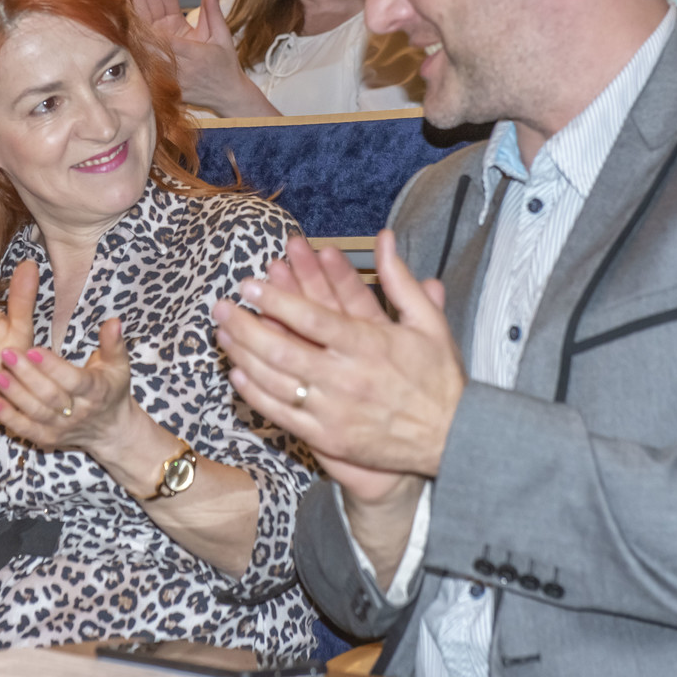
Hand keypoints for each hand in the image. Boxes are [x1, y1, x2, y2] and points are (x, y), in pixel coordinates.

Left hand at [0, 318, 135, 455]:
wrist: (111, 430)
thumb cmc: (111, 390)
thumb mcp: (119, 365)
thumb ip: (113, 343)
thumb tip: (114, 321)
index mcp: (96, 391)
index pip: (73, 380)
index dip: (53, 367)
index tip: (33, 349)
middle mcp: (79, 412)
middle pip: (50, 396)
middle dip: (27, 375)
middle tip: (7, 354)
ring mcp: (62, 428)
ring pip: (36, 413)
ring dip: (15, 395)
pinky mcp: (49, 438)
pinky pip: (27, 431)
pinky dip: (10, 419)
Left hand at [130, 0, 262, 113]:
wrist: (225, 96)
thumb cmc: (226, 66)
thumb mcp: (223, 37)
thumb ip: (214, 12)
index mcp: (191, 52)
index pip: (167, 23)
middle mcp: (172, 60)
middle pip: (151, 22)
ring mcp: (162, 64)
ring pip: (144, 29)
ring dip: (138, 2)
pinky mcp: (157, 67)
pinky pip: (142, 40)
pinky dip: (136, 20)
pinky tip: (130, 0)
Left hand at [214, 230, 464, 479]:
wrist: (454, 439)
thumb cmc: (440, 378)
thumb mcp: (429, 323)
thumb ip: (400, 280)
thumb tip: (384, 238)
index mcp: (369, 345)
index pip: (312, 317)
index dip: (276, 299)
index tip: (249, 284)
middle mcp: (347, 378)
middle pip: (282, 349)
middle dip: (245, 325)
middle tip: (221, 307)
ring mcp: (334, 411)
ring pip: (275, 382)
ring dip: (244, 355)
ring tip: (222, 334)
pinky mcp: (329, 438)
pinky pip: (282, 414)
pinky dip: (256, 394)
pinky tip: (238, 374)